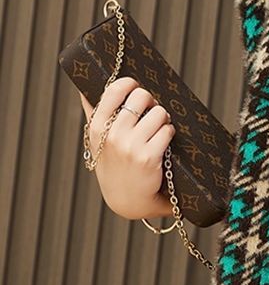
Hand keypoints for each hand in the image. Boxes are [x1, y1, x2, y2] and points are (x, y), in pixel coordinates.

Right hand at [78, 77, 175, 219]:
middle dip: (151, 101)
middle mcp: (112, 135)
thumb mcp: (96, 142)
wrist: (126, 200)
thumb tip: (83, 88)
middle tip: (152, 111)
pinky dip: (169, 133)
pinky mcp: (148, 157)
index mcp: (97, 127)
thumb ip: (92, 114)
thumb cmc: (113, 166)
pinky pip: (167, 130)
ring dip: (163, 119)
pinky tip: (164, 142)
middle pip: (141, 96)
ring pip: (158, 112)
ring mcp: (130, 146)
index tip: (136, 87)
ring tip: (158, 129)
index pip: (114, 90)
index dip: (130, 83)